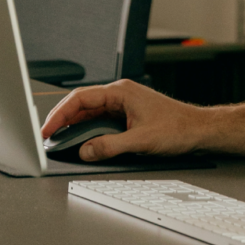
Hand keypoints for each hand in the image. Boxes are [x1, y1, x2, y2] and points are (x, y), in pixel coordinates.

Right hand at [41, 79, 205, 160]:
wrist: (198, 129)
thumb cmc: (178, 128)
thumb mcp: (141, 141)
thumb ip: (109, 146)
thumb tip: (85, 152)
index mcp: (122, 92)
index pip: (80, 98)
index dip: (59, 114)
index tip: (45, 130)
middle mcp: (121, 95)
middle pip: (81, 104)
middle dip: (61, 119)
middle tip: (45, 138)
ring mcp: (123, 104)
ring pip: (89, 112)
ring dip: (73, 125)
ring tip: (57, 140)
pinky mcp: (126, 115)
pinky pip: (99, 120)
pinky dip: (86, 130)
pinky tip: (79, 141)